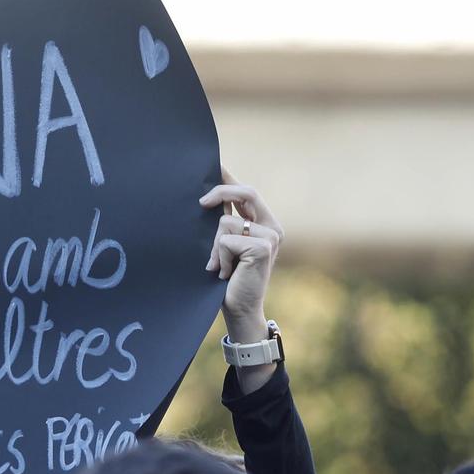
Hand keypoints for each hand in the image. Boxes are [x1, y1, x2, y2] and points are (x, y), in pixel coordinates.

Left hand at [201, 171, 284, 385]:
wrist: (239, 310)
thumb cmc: (229, 279)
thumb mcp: (225, 244)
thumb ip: (224, 221)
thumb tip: (205, 196)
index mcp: (265, 223)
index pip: (246, 191)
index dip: (229, 176)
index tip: (212, 163)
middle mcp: (272, 227)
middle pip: (245, 192)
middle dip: (220, 192)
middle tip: (200, 203)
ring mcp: (270, 236)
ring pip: (226, 221)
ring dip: (215, 246)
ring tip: (220, 266)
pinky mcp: (263, 247)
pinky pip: (226, 239)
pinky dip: (220, 257)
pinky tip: (226, 272)